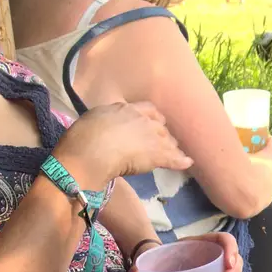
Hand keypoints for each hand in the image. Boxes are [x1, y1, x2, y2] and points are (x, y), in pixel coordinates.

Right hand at [55, 101, 189, 185]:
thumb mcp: (93, 119)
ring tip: (174, 153)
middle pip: (160, 125)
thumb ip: (106, 120)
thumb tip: (106, 124)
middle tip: (162, 141)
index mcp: (126, 109)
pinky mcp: (156, 155)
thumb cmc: (83, 136)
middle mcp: (142, 120)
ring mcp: (151, 136)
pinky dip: (181, 161)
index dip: (152, 117)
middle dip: (162, 133)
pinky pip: (173, 158)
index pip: (147, 109)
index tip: (152, 122)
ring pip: (167, 141)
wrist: (90, 152)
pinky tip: (188, 163)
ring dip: (171, 146)